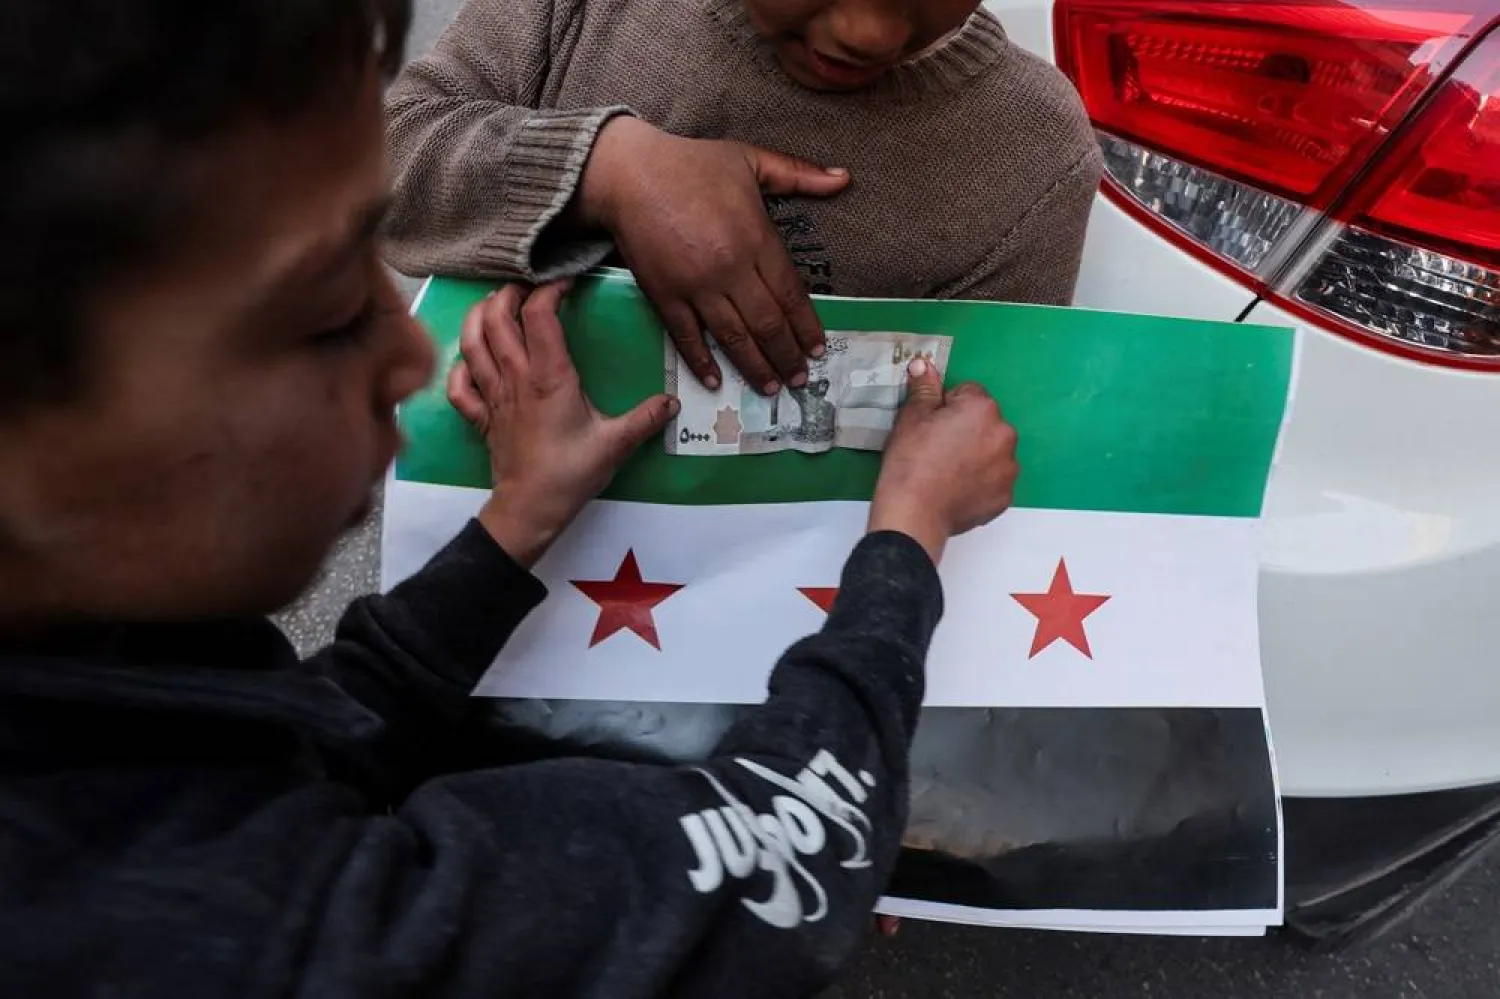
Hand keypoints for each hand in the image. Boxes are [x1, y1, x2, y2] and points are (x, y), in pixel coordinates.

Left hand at [447, 281, 678, 566]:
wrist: (530, 508)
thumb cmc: (570, 474)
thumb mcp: (616, 443)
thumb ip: (645, 418)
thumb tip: (672, 402)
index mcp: (549, 377)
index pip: (539, 315)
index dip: (549, 290)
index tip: (565, 283)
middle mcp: (515, 378)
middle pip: (496, 319)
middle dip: (507, 294)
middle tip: (525, 287)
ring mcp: (493, 397)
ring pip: (471, 343)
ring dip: (478, 318)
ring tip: (493, 306)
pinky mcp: (481, 418)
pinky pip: (459, 386)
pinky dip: (460, 367)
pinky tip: (470, 361)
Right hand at [577, 116, 849, 395]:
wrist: (628, 174)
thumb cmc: (691, 164)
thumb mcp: (750, 159)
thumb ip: (798, 174)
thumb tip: (844, 178)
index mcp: (757, 239)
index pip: (791, 295)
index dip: (807, 327)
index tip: (818, 350)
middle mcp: (731, 269)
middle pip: (768, 325)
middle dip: (787, 357)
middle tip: (800, 380)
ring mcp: (696, 286)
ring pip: (734, 338)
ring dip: (755, 367)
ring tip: (771, 389)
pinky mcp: (665, 296)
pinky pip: (687, 337)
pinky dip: (702, 362)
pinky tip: (716, 381)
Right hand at [869, 359, 1018, 564]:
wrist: (914, 512)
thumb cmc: (910, 460)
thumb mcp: (911, 418)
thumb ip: (924, 389)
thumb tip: (924, 365)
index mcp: (983, 408)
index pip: (968, 393)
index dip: (947, 407)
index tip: (931, 426)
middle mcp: (1005, 434)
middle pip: (985, 422)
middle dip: (967, 430)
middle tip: (937, 449)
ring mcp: (1008, 468)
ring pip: (992, 451)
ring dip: (977, 456)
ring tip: (947, 472)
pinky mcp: (1005, 496)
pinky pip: (993, 480)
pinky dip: (979, 483)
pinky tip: (956, 490)